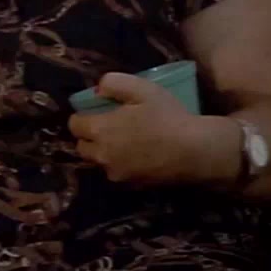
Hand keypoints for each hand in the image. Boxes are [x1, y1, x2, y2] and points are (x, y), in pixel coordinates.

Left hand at [68, 73, 226, 185]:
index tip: (95, 112)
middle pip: (81, 147)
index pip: (74, 125)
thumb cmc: (168, 116)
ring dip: (104, 153)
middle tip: (107, 128)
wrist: (196, 152)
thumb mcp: (142, 89)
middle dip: (89, 137)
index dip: (82, 116)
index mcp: (100, 130)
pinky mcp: (132, 186)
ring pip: (98, 162)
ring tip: (123, 143)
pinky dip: (121, 166)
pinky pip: (117, 174)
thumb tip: (97, 89)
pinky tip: (137, 157)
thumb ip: (113, 83)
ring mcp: (116, 174)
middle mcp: (102, 155)